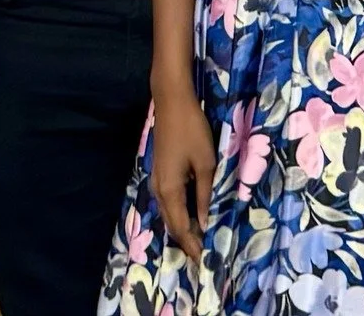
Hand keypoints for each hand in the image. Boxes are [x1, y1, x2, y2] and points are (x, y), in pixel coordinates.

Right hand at [148, 94, 216, 262]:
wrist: (171, 103)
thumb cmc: (192, 130)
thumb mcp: (206, 163)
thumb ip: (205, 194)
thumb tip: (206, 222)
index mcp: (170, 191)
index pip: (180, 228)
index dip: (192, 245)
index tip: (204, 261)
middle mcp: (159, 190)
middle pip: (172, 224)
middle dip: (187, 241)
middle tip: (203, 256)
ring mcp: (157, 181)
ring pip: (169, 214)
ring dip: (183, 228)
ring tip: (199, 240)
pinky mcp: (161, 173)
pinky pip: (169, 202)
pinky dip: (180, 214)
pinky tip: (192, 215)